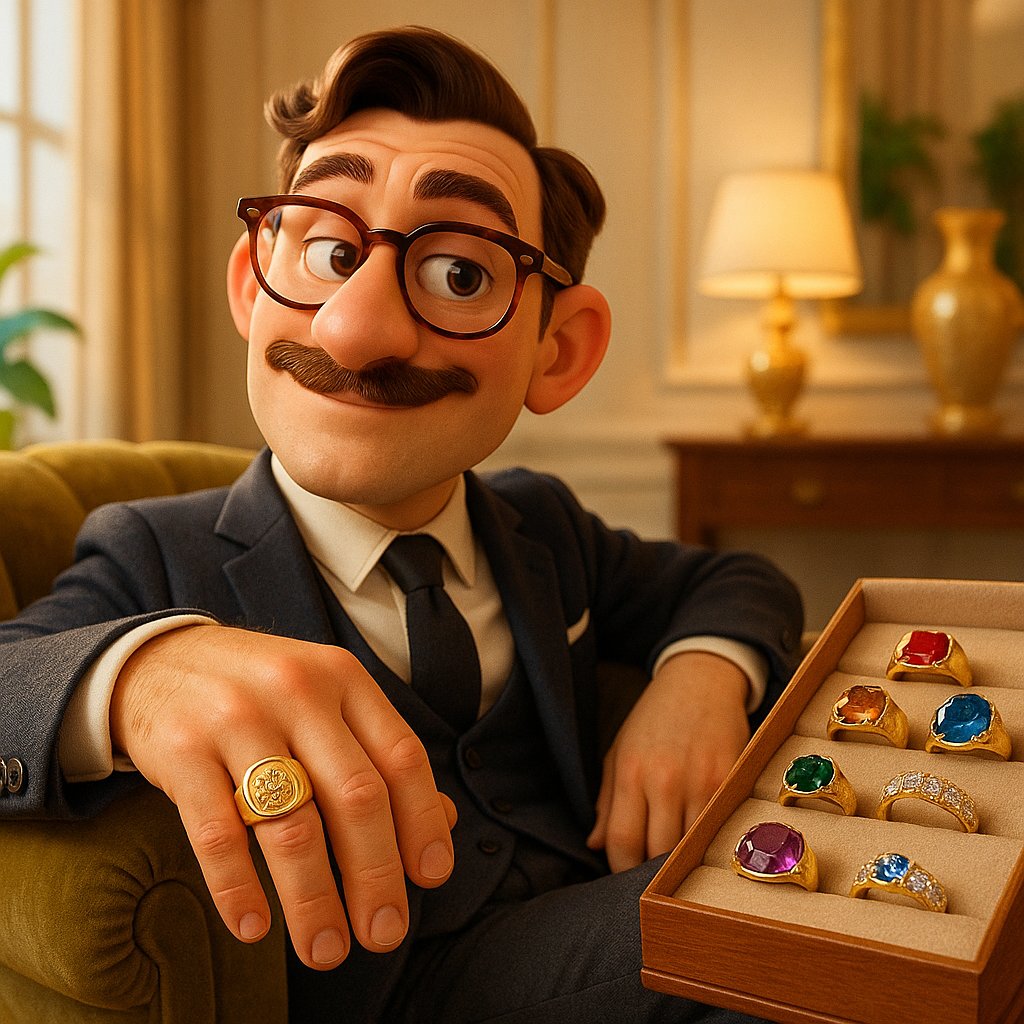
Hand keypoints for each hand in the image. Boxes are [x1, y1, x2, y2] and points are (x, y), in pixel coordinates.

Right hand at [111, 623, 455, 969]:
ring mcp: (236, 719)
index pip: (401, 756)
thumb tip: (444, 824)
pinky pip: (216, 833)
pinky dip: (237, 889)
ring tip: (325, 949)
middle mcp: (298, 692)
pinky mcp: (180, 750)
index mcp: (343, 679)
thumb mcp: (327, 700)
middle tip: (383, 933)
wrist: (160, 658)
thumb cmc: (261, 693)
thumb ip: (379, 754)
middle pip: (355, 795)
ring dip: (313, 899)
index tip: (430, 879)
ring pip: (291, 822)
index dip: (422, 822)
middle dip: (375, 875)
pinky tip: (253, 928)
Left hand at [586, 651, 749, 871]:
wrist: (698, 681)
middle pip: (658, 852)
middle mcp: (665, 780)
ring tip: (677, 860)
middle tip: (651, 872)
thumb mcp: (619, 752)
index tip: (623, 873)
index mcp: (630, 773)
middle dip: (652, 871)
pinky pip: (720, 827)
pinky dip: (711, 840)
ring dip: (684, 860)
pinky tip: (704, 839)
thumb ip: (606, 802)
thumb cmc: (653, 719)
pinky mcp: (732, 779)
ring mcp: (702, 781)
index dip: (620, 868)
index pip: (621, 841)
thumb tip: (594, 845)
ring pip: (693, 847)